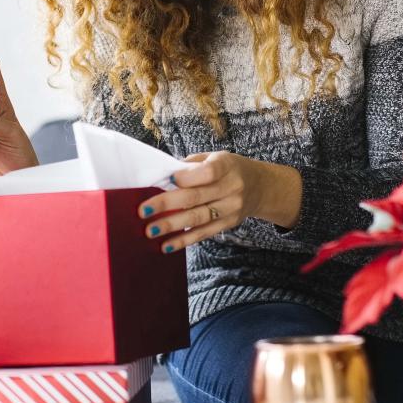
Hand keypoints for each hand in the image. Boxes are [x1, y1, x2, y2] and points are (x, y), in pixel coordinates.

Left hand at [138, 152, 302, 252]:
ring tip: (150, 230)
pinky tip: (167, 245)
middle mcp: (231, 187)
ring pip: (198, 218)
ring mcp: (231, 208)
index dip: (187, 177)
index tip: (168, 179)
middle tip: (143, 210)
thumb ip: (191, 165)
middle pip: (196, 197)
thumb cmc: (228, 169)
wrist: (260, 186)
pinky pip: (204, 233)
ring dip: (172, 226)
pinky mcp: (228, 224)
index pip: (207, 172)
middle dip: (167, 204)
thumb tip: (162, 176)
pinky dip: (184, 240)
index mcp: (226, 165)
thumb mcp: (215, 157)